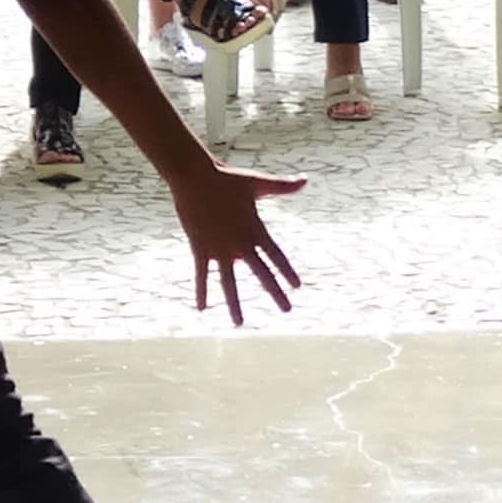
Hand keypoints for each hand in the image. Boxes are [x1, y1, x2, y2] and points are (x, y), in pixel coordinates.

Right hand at [169, 156, 307, 324]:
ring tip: (239, 323)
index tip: (297, 287)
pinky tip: (202, 309)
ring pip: (229, 283)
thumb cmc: (227, 179)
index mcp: (255, 230)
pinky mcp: (201, 249)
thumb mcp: (258, 183)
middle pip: (261, 274)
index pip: (276, 256)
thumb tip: (305, 179)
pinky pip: (202, 276)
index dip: (287, 272)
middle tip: (287, 310)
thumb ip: (283, 186)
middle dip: (275, 292)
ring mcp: (220, 250)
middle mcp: (240, 244)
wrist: (196, 178)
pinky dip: (202, 292)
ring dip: (234, 304)